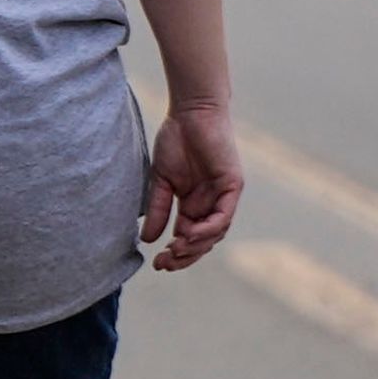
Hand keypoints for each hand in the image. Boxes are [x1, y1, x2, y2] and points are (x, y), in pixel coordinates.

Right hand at [142, 103, 241, 270]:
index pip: (189, 237)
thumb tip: (147, 239)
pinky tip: (190, 235)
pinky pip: (224, 216)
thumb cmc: (175, 141)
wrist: (190, 114)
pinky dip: (208, 228)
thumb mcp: (161, 181)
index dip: (175, 253)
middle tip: (164, 264)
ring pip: (215, 232)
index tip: (157, 263)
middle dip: (185, 256)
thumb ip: (158, 209)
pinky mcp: (232, 187)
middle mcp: (212, 204)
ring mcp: (224, 196)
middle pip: (203, 240)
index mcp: (195, 203)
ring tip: (175, 251)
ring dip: (196, 245)